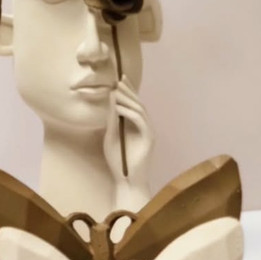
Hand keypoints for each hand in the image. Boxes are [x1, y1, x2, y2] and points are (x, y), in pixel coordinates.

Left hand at [104, 75, 153, 200]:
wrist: (126, 180)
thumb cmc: (118, 161)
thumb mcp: (111, 136)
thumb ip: (112, 120)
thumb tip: (111, 102)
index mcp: (136, 125)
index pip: (133, 104)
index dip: (128, 91)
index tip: (120, 79)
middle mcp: (145, 126)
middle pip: (138, 104)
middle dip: (129, 91)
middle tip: (119, 80)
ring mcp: (148, 131)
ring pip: (140, 110)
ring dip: (128, 99)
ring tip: (117, 91)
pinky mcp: (149, 138)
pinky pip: (141, 121)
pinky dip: (130, 113)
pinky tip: (120, 108)